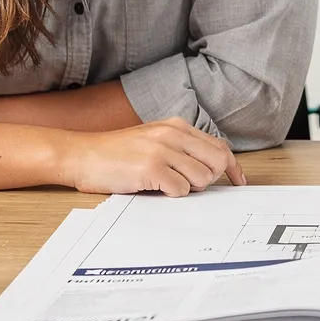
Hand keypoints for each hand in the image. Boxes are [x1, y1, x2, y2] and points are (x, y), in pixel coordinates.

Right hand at [57, 117, 245, 196]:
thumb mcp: (153, 140)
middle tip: (188, 185)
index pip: (219, 146)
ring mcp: (162, 150)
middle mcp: (173, 134)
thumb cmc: (115, 153)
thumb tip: (211, 169)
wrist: (80, 155)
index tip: (239, 182)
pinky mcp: (151, 168)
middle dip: (210, 179)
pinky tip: (153, 188)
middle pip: (217, 162)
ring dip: (188, 188)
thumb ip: (180, 148)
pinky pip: (181, 190)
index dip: (233, 167)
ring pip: (202, 178)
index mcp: (177, 126)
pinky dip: (171, 195)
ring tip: (165, 184)